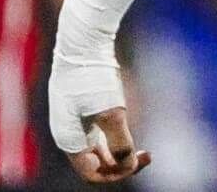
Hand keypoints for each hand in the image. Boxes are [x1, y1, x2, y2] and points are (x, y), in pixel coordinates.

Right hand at [51, 0, 150, 184]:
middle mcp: (68, 134)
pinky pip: (98, 133)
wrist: (81, 41)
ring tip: (144, 149)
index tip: (138, 161)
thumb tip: (128, 164)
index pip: (93, 173)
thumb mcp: (112, 112)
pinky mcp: (80, 107)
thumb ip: (121, 143)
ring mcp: (73, 121)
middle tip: (148, 155)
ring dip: (120, 152)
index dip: (117, 174)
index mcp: (69, 141)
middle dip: (122, 164)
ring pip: (98, 148)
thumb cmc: (93, 78)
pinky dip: (115, 137)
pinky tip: (129, 129)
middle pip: (96, 163)